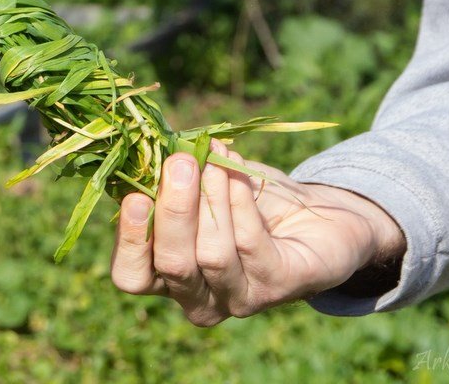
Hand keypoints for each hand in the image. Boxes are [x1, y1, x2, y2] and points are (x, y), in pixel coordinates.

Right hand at [110, 141, 405, 325]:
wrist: (318, 215)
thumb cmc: (245, 199)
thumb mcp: (199, 188)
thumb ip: (170, 180)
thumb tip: (148, 150)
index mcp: (166, 278)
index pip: (131, 276)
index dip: (130, 241)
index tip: (135, 196)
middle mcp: (199, 298)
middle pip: (173, 266)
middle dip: (174, 210)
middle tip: (179, 162)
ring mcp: (240, 298)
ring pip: (212, 254)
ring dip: (212, 197)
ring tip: (216, 157)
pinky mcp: (280, 286)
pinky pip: (250, 243)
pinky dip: (240, 201)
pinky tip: (238, 171)